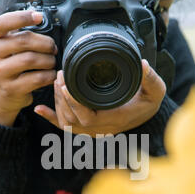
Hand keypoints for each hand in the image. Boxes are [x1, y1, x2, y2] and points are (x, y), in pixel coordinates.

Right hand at [0, 10, 57, 126]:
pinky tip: (50, 74)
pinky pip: (37, 78)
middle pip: (24, 40)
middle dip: (45, 43)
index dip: (23, 17)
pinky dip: (49, 75)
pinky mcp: (11, 88)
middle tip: (53, 48)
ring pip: (31, 59)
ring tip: (52, 62)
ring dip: (49, 60)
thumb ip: (18, 33)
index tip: (39, 17)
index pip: (3, 22)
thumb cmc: (7, 64)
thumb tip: (42, 20)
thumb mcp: (6, 45)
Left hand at [34, 60, 165, 136]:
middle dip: (63, 99)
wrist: (147, 113)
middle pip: (73, 120)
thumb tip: (142, 64)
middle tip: (60, 76)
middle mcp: (102, 129)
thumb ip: (150, 78)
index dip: (74, 104)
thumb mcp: (155, 90)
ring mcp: (93, 130)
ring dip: (58, 104)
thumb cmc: (149, 102)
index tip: (66, 85)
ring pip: (67, 123)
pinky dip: (51, 118)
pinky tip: (39, 109)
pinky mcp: (87, 126)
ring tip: (56, 81)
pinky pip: (65, 126)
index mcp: (115, 120)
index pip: (88, 118)